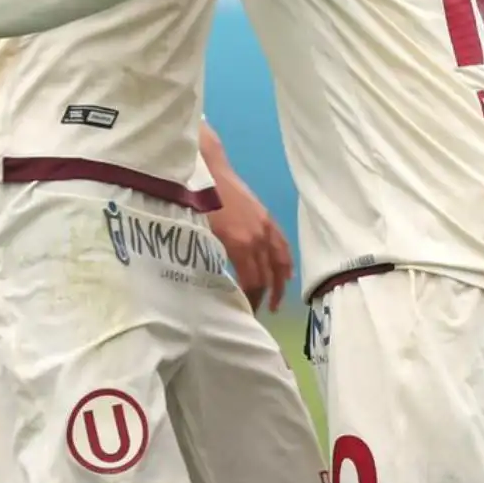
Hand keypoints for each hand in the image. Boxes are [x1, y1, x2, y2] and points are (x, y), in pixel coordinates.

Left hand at [209, 174, 293, 312]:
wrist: (209, 170)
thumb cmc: (197, 202)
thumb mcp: (200, 234)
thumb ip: (212, 258)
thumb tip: (216, 282)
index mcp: (240, 244)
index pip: (253, 282)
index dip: (251, 300)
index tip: (245, 313)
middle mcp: (258, 238)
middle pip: (266, 275)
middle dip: (263, 297)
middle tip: (255, 313)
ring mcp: (265, 227)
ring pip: (279, 262)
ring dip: (280, 284)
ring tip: (276, 302)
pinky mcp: (267, 218)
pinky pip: (282, 245)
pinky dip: (286, 262)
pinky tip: (286, 274)